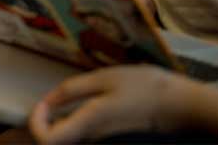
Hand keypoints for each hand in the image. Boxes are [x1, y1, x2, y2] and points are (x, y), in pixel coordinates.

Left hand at [28, 65, 170, 143]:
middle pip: (57, 141)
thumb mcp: (104, 78)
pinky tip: (74, 104)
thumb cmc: (145, 88)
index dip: (36, 123)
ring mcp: (102, 139)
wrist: (180, 105)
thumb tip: (47, 100)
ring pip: (68, 137)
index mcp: (89, 123)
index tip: (41, 104)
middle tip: (46, 101)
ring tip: (58, 100)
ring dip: (55, 121)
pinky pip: (80, 133)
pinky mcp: (108, 135)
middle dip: (43, 122)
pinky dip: (69, 121)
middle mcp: (93, 137)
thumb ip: (73, 90)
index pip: (49, 141)